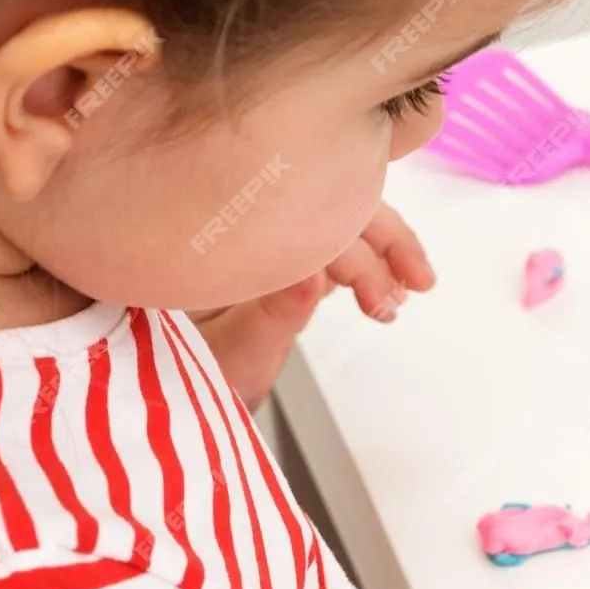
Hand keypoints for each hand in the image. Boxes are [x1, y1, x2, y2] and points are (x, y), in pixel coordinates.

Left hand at [192, 203, 434, 405]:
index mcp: (214, 233)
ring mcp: (267, 233)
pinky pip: (336, 236)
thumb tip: (311, 278)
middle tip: (415, 281)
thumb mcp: (226, 356)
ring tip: (415, 282)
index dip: (345, 241)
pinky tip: (394, 276)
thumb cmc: (186, 375)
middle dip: (379, 237)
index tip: (378, 289)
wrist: (174, 389)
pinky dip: (373, 255)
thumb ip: (268, 318)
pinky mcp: (288, 252)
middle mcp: (240, 222)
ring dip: (384, 244)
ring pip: (335, 214)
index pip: (293, 213)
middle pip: (321, 199)